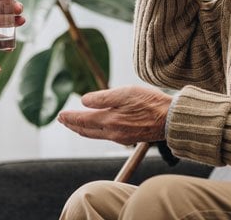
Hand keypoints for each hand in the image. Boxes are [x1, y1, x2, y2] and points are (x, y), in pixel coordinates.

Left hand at [57, 85, 172, 144]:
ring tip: (74, 124)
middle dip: (72, 125)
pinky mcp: (128, 137)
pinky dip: (94, 131)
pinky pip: (105, 135)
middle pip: (86, 130)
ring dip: (82, 128)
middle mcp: (112, 132)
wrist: (171, 119)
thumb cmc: (149, 102)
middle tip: (62, 119)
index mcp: (109, 121)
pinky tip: (96, 127)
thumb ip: (102, 98)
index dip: (70, 118)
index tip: (60, 114)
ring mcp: (121, 137)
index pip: (82, 121)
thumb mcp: (125, 93)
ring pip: (95, 134)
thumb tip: (83, 101)